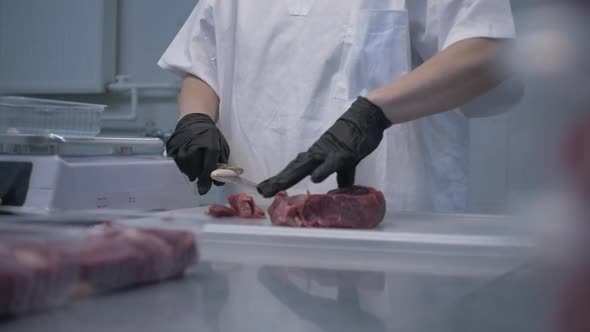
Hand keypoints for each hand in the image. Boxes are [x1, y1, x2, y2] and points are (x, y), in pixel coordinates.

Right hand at [166, 113, 229, 194]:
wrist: (194, 121)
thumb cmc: (210, 136)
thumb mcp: (222, 147)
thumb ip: (222, 164)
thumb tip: (218, 183)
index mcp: (210, 144)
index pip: (208, 165)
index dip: (206, 179)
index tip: (204, 190)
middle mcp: (193, 145)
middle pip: (195, 170)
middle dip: (199, 175)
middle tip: (202, 172)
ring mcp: (180, 146)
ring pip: (185, 169)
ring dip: (191, 171)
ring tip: (195, 164)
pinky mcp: (171, 148)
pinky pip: (177, 165)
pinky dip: (183, 167)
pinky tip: (187, 161)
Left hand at [257, 97, 390, 196]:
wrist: (367, 116)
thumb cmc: (355, 138)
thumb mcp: (347, 164)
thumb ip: (342, 178)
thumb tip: (339, 192)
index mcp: (316, 157)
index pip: (294, 170)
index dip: (280, 179)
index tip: (265, 189)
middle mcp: (317, 154)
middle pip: (294, 169)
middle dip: (278, 181)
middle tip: (261, 190)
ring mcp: (328, 153)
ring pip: (305, 166)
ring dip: (290, 176)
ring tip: (275, 187)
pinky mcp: (343, 153)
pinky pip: (332, 163)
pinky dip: (323, 170)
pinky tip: (314, 178)